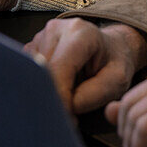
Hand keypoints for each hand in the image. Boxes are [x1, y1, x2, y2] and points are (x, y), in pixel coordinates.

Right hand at [25, 18, 146, 113]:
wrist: (112, 48)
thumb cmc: (114, 64)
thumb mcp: (118, 81)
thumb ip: (94, 94)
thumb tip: (66, 106)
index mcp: (80, 33)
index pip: (58, 69)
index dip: (60, 97)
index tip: (70, 117)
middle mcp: (56, 29)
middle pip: (41, 73)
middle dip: (52, 98)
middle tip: (68, 117)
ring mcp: (41, 36)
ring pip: (32, 75)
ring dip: (46, 94)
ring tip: (67, 101)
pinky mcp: (32, 48)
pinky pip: (27, 74)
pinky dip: (40, 88)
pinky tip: (57, 91)